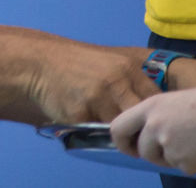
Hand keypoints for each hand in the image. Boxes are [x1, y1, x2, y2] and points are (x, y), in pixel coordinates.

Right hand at [28, 42, 156, 124]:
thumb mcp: (110, 66)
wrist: (40, 63)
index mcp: (128, 69)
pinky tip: (83, 116)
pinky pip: (95, 130)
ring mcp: (98, 98)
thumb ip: (130, 84)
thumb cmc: (77, 65)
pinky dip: (92, 128)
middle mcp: (116, 83)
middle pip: (140, 117)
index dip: (152, 113)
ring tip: (105, 124)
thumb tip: (152, 111)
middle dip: (137, 127)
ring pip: (119, 128)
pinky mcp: (81, 113)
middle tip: (131, 132)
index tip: (147, 120)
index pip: (155, 100)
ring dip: (115, 132)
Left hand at [110, 83, 195, 174]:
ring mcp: (168, 144)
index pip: (118, 127)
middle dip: (157, 156)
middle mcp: (153, 125)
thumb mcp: (174, 102)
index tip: (132, 149)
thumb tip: (149, 139)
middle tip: (174, 153)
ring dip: (180, 158)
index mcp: (149, 107)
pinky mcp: (184, 160)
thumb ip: (158, 118)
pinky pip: (186, 168)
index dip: (122, 142)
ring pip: (166, 162)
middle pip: (143, 151)